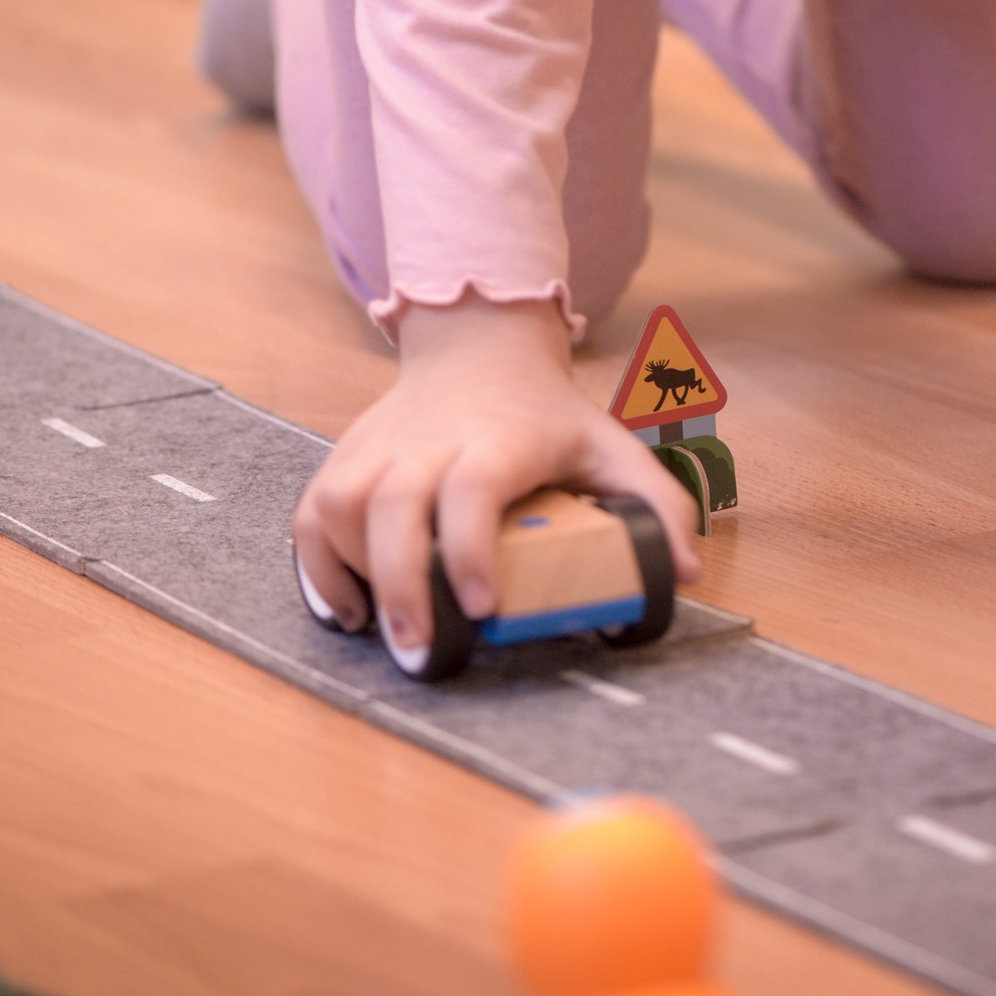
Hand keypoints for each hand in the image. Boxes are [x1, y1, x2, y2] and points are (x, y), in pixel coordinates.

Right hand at [292, 294, 699, 648]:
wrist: (479, 346)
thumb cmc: (546, 414)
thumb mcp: (613, 445)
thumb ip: (657, 503)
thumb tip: (684, 572)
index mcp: (498, 442)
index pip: (471, 490)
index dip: (471, 547)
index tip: (483, 606)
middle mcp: (429, 443)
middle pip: (392, 506)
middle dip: (399, 583)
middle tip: (415, 649)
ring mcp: (380, 449)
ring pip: (342, 508)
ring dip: (352, 572)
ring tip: (382, 628)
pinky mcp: (346, 459)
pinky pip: (312, 514)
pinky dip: (317, 566)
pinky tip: (349, 609)